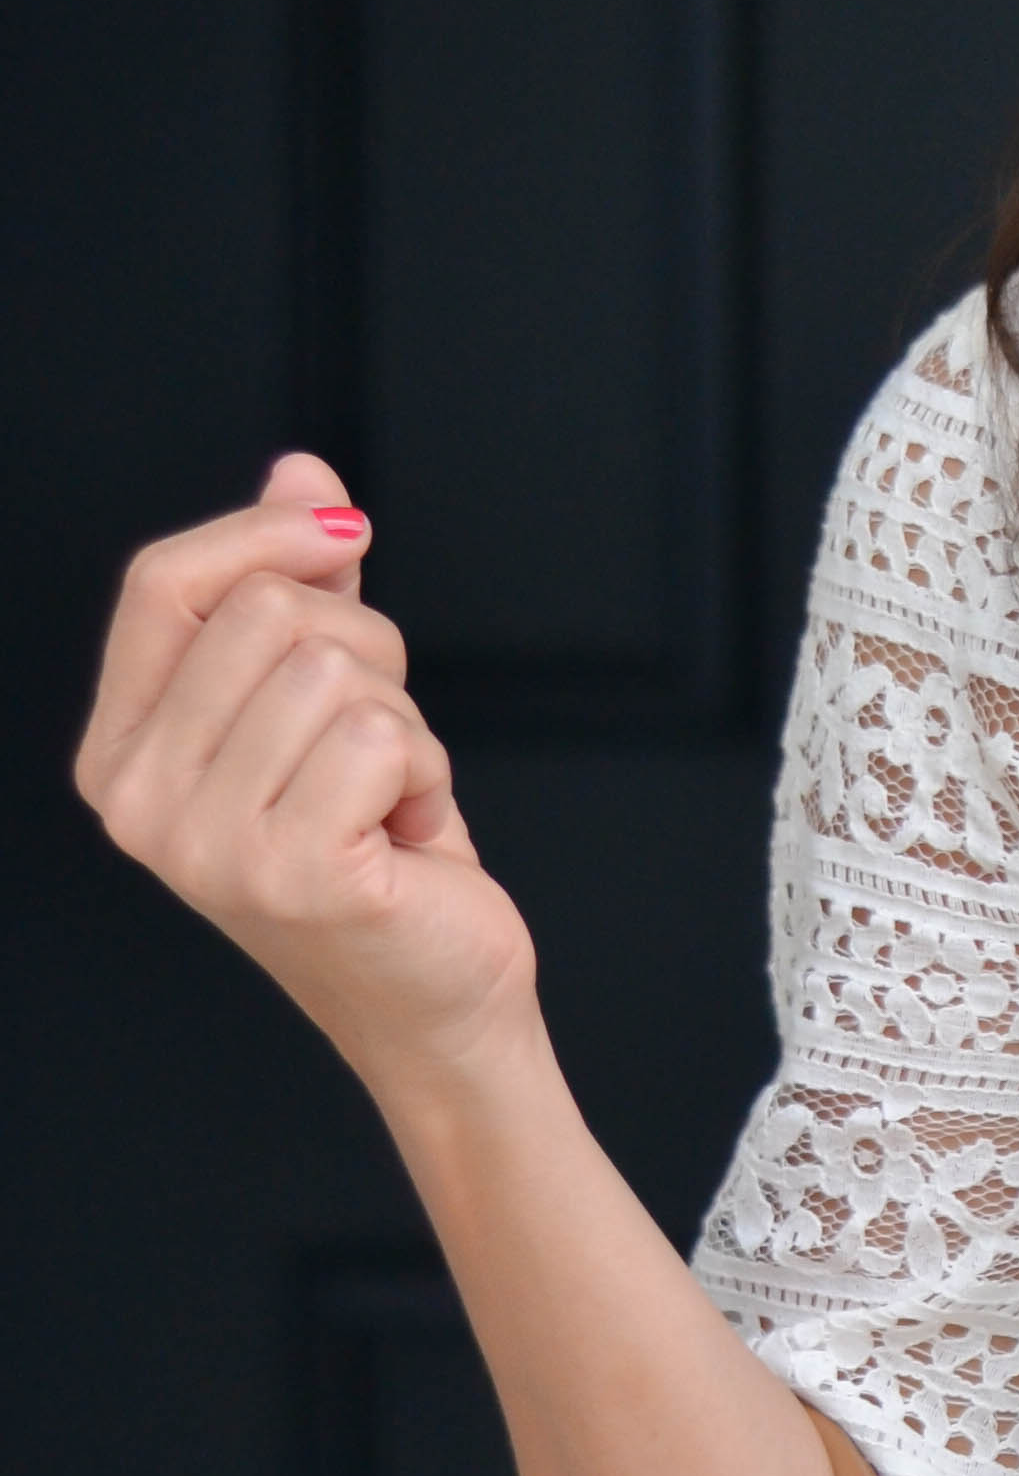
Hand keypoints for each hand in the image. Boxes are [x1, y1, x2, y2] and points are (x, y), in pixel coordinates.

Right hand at [74, 455, 535, 1108]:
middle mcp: (140, 804)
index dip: (264, 534)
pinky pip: (381, 737)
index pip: (162, 583)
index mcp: (120, 756)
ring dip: (402, 724)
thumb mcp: (328, 705)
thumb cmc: (383, 858)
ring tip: (390, 802)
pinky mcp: (291, 872)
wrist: (440, 1004)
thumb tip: (303, 471)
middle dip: (363, 652)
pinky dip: (425, 773)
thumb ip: (300, 590)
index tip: (345, 533)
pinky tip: (409, 838)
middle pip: (261, 612)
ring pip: (330, 670)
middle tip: (382, 745)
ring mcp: (206, 846)